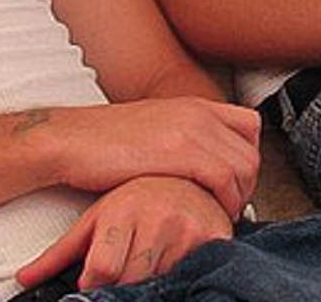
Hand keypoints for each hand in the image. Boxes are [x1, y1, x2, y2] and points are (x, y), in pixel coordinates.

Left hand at [18, 175, 232, 290]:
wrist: (181, 160)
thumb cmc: (133, 193)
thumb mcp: (94, 219)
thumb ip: (59, 253)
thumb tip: (22, 279)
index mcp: (122, 212)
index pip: (104, 270)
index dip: (97, 282)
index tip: (98, 278)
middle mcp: (156, 218)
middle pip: (132, 279)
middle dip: (125, 281)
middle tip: (126, 265)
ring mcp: (187, 227)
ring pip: (164, 279)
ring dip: (156, 277)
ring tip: (152, 256)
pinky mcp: (215, 234)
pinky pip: (195, 270)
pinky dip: (185, 271)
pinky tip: (177, 257)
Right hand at [51, 99, 260, 216]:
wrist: (69, 140)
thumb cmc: (104, 143)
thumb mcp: (154, 128)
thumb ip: (184, 137)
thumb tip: (203, 164)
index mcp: (194, 105)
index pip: (250, 125)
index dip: (248, 157)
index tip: (235, 182)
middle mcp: (198, 113)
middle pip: (250, 151)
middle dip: (247, 184)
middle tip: (229, 206)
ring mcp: (190, 130)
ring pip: (243, 167)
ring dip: (238, 197)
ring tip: (219, 214)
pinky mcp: (179, 152)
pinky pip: (224, 179)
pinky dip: (225, 202)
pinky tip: (208, 214)